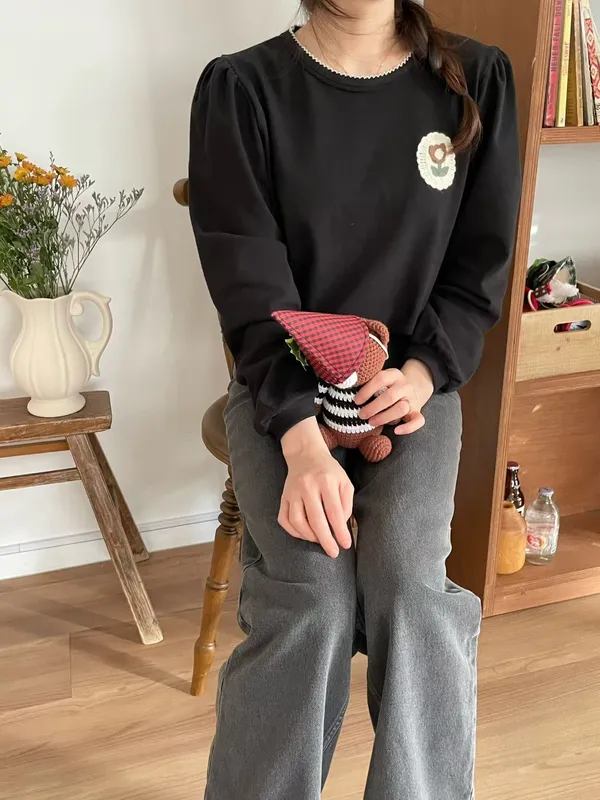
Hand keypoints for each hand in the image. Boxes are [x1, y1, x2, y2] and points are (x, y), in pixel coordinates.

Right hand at [279, 418, 353, 557]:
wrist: (306, 455)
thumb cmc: (329, 471)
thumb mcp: (344, 482)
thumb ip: (346, 504)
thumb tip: (341, 526)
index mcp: (326, 481)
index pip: (334, 512)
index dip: (340, 532)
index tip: (345, 544)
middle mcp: (307, 486)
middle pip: (315, 519)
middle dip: (325, 540)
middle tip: (333, 552)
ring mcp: (292, 492)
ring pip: (297, 521)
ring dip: (309, 536)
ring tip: (319, 541)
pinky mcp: (283, 497)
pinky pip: (284, 519)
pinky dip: (294, 532)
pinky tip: (305, 535)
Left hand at [354, 359, 433, 434]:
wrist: (410, 389)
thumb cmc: (386, 387)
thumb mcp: (379, 381)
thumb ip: (368, 384)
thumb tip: (348, 390)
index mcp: (394, 374)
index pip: (380, 379)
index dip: (367, 390)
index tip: (356, 401)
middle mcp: (405, 385)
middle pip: (390, 396)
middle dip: (373, 407)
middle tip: (361, 415)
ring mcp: (412, 398)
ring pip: (402, 408)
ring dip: (384, 417)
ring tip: (371, 422)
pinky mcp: (417, 411)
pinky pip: (418, 421)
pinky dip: (408, 428)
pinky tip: (396, 431)